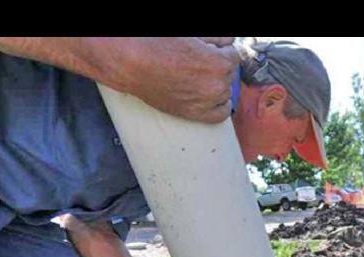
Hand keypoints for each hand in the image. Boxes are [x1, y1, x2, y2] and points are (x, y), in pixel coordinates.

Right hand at [116, 37, 239, 123]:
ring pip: (225, 91)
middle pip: (229, 73)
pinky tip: (210, 95)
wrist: (131, 63)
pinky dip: (219, 104)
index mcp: (219, 63)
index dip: (220, 50)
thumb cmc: (157, 43)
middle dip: (218, 65)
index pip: (233, 54)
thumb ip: (217, 38)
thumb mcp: (192, 35)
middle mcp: (217, 86)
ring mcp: (206, 102)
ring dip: (217, 83)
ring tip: (197, 75)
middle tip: (198, 61)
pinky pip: (221, 113)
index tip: (208, 49)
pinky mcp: (195, 114)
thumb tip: (228, 43)